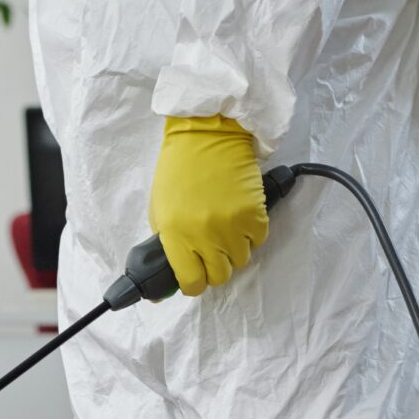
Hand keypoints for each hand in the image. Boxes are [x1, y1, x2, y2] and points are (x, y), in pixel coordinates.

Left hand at [148, 116, 269, 295]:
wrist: (206, 135)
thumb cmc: (179, 172)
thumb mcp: (160, 211)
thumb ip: (169, 244)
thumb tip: (172, 274)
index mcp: (176, 235)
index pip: (191, 282)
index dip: (194, 283)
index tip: (195, 276)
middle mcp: (205, 236)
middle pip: (219, 276)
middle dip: (215, 267)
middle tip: (212, 250)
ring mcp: (232, 226)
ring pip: (240, 260)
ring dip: (234, 248)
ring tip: (225, 225)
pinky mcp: (255, 214)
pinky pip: (258, 240)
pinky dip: (251, 232)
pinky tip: (239, 213)